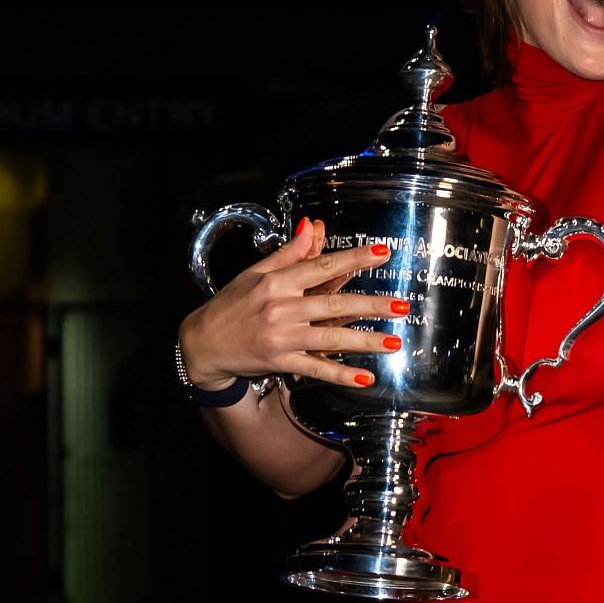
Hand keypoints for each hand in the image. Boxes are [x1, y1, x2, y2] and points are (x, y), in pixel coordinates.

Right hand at [177, 218, 404, 391]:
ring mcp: (281, 337)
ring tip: (393, 342)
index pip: (321, 266)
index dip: (353, 258)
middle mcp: (281, 308)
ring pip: (330, 338)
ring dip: (365, 341)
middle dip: (371, 305)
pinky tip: (365, 377)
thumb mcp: (256, 272)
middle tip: (401, 306)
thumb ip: (289, 252)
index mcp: (277, 282)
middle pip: (333, 304)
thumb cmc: (231, 304)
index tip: (382, 253)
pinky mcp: (280, 362)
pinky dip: (340, 374)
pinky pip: (316, 368)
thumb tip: (313, 225)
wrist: (203, 343)